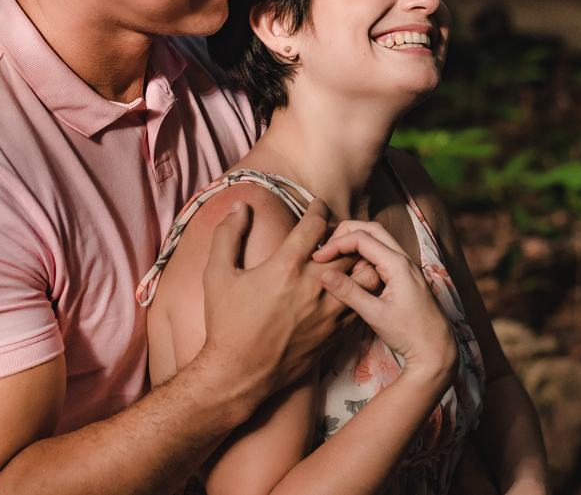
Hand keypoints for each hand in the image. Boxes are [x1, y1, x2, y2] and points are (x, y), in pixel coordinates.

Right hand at [201, 198, 351, 396]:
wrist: (238, 374)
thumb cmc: (226, 324)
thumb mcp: (217, 274)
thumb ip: (227, 234)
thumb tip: (241, 206)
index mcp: (285, 267)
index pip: (316, 224)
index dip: (319, 208)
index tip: (318, 205)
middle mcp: (313, 286)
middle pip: (346, 247)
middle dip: (342, 234)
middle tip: (334, 232)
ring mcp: (328, 311)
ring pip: (363, 275)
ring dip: (358, 261)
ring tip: (346, 258)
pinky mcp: (335, 331)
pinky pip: (361, 303)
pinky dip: (360, 290)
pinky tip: (347, 286)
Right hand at [311, 223, 456, 387]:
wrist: (436, 350)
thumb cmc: (409, 334)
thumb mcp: (375, 314)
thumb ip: (350, 292)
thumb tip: (324, 274)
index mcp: (398, 264)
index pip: (361, 238)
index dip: (336, 244)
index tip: (317, 258)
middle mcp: (404, 259)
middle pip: (372, 230)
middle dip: (346, 233)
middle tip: (325, 248)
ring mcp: (407, 267)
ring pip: (379, 241)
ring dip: (356, 244)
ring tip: (335, 259)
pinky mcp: (406, 277)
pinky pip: (384, 256)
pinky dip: (365, 256)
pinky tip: (353, 272)